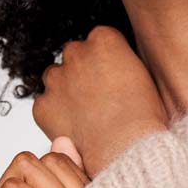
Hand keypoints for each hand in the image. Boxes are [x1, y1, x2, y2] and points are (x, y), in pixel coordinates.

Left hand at [32, 26, 168, 177]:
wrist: (125, 148)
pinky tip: (76, 128)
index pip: (98, 40)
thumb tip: (114, 67)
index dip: (106, 61)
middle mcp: (75, 53)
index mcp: (103, 39)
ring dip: (65, 90)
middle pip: (73, 55)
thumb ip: (122, 62)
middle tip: (98, 97)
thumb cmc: (143, 117)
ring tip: (86, 113)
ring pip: (55, 78)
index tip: (112, 76)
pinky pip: (45, 105)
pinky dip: (55, 115)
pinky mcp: (42, 105)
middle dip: (82, 72)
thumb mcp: (144, 75)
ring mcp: (55, 79)